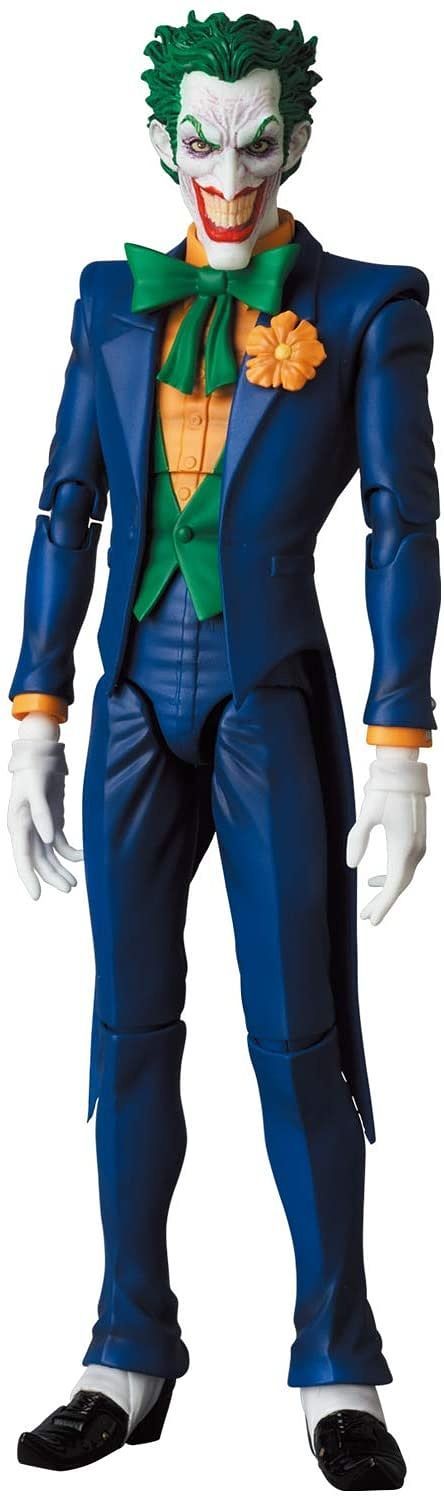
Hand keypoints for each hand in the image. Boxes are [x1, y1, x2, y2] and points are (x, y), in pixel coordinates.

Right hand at [8, 713, 82, 899]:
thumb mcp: (36, 788)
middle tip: (69, 888)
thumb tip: (46, 839)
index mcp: (18, 823)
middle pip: (38, 860)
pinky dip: (70, 853)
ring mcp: (39, 827)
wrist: (41, 753)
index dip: (28, 877)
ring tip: (73, 883)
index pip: (22, 856)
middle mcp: (27, 829)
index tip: (37, 895)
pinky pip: (60, 844)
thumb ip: (41, 814)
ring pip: (48, 856)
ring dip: (60, 869)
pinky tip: (82, 858)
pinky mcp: (52, 822)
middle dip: (51, 876)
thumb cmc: (35, 769)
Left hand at [346, 748, 428, 924]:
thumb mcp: (366, 815)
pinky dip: (392, 877)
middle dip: (383, 903)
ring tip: (369, 904)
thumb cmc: (384, 791)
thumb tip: (351, 866)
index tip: (372, 920)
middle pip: (399, 885)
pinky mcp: (417, 840)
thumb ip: (357, 840)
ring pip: (404, 877)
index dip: (383, 905)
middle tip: (366, 917)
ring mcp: (419, 845)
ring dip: (387, 891)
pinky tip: (375, 879)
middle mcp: (415, 850)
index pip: (394, 885)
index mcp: (403, 847)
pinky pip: (406, 866)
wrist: (404, 773)